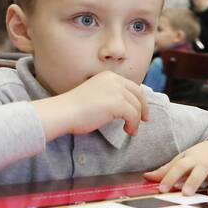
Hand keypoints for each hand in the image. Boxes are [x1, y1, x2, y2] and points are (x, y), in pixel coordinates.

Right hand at [33, 71, 148, 141]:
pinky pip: (133, 116)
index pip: (132, 86)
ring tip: (131, 130)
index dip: (139, 99)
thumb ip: (111, 96)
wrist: (62, 112)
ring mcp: (117, 91)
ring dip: (136, 120)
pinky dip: (133, 125)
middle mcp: (115, 80)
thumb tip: (127, 106)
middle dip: (143, 108)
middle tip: (145, 120)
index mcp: (109, 76)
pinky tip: (128, 131)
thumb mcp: (96, 95)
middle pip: (138, 94)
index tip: (141, 110)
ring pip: (136, 107)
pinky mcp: (117, 103)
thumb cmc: (74, 108)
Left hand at [144, 136, 207, 194]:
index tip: (161, 189)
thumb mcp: (185, 158)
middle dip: (194, 181)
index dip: (170, 177)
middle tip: (186, 193)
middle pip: (201, 169)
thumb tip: (146, 177)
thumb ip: (168, 170)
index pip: (179, 166)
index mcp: (193, 158)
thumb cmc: (202, 156)